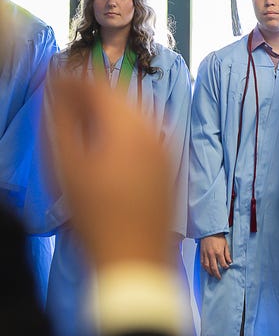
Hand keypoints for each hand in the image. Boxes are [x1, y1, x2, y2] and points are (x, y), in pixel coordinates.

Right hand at [47, 75, 174, 268]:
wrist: (137, 258)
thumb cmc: (97, 216)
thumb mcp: (67, 166)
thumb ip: (61, 119)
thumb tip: (57, 88)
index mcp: (130, 123)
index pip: (99, 84)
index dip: (73, 77)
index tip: (52, 77)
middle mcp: (155, 128)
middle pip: (119, 96)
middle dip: (90, 93)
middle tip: (64, 101)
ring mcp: (166, 145)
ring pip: (133, 113)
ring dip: (107, 111)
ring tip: (81, 124)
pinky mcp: (169, 162)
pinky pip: (144, 132)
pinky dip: (123, 129)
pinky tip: (105, 147)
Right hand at [200, 234, 231, 279]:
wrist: (210, 231)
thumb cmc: (218, 237)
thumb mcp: (225, 244)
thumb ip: (227, 254)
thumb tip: (230, 262)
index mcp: (218, 252)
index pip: (222, 263)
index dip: (225, 267)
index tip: (226, 268)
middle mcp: (211, 255)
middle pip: (214, 268)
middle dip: (217, 274)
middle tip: (219, 277)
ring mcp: (205, 254)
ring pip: (207, 267)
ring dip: (210, 272)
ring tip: (212, 275)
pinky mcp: (201, 253)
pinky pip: (202, 262)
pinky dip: (204, 267)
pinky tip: (206, 269)